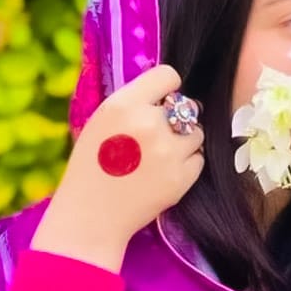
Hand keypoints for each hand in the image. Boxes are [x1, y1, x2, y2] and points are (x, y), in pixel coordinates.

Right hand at [33, 65, 204, 268]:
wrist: (93, 214)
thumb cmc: (91, 167)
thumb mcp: (101, 121)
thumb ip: (132, 104)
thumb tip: (165, 94)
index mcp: (125, 104)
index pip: (169, 76)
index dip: (169, 88)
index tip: (163, 100)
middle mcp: (150, 124)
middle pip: (187, 107)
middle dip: (177, 119)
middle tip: (161, 136)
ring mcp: (168, 152)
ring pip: (197, 134)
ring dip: (185, 141)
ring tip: (163, 155)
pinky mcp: (181, 178)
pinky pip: (198, 160)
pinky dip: (188, 164)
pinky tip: (167, 171)